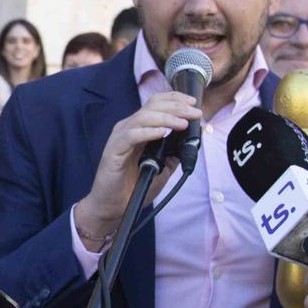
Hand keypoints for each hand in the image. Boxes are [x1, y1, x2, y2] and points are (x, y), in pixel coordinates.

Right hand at [73, 91, 197, 249]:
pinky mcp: (113, 150)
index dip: (175, 99)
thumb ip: (174, 152)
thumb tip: (192, 138)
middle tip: (194, 113)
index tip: (193, 103)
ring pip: (143, 117)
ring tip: (182, 124)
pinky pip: (131, 135)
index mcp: (139, 128)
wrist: (113, 207)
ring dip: (166, 118)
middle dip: (176, 107)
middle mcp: (128, 128)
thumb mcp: (162, 167)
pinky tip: (163, 133)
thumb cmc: (134, 187)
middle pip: (152, 106)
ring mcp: (120, 138)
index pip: (156, 104)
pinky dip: (149, 132)